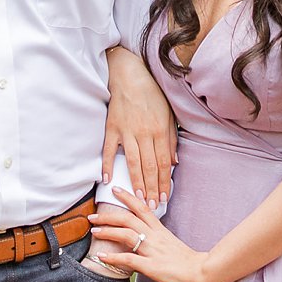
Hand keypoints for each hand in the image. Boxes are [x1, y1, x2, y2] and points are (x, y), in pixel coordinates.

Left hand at [88, 190, 212, 281]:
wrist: (201, 273)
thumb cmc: (187, 261)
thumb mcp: (171, 243)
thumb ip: (157, 237)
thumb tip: (143, 236)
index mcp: (160, 230)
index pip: (142, 208)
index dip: (128, 197)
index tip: (115, 190)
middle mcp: (155, 237)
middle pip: (128, 219)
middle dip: (108, 215)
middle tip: (92, 216)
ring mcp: (152, 251)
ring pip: (126, 234)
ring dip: (108, 232)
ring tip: (94, 232)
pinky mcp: (151, 266)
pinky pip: (129, 259)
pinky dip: (113, 257)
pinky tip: (101, 257)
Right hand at [103, 47, 176, 208]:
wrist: (129, 75)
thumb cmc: (151, 94)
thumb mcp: (168, 114)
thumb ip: (171, 139)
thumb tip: (174, 162)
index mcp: (160, 130)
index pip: (163, 163)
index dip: (163, 182)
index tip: (163, 197)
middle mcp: (144, 133)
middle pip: (149, 167)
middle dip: (151, 188)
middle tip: (151, 206)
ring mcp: (127, 132)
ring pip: (132, 162)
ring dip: (135, 183)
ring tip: (137, 199)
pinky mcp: (112, 128)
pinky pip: (109, 150)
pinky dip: (107, 165)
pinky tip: (107, 180)